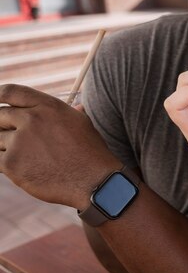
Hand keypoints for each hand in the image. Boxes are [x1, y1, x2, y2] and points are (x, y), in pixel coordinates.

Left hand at [0, 84, 121, 209]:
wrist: (93, 180)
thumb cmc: (90, 152)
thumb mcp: (82, 123)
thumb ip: (68, 112)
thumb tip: (76, 106)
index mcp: (48, 106)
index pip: (10, 92)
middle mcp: (31, 119)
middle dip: (3, 126)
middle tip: (16, 138)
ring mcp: (19, 141)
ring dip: (6, 147)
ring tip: (28, 157)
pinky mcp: (11, 163)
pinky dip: (5, 165)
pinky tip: (23, 168)